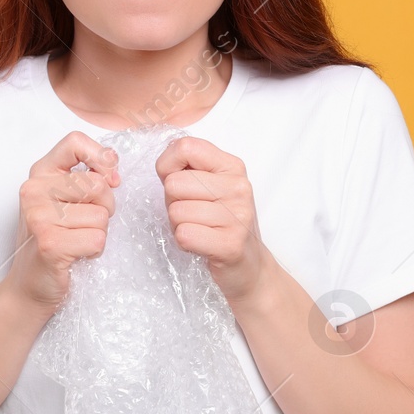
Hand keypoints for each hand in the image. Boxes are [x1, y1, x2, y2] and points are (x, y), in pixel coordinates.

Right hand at [5, 131, 119, 314]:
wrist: (29, 287)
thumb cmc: (53, 240)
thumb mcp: (64, 200)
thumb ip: (86, 177)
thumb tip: (113, 170)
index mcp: (40, 173)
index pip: (75, 142)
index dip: (101, 158)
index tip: (109, 179)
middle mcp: (34, 190)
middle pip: (98, 185)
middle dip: (104, 208)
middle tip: (84, 224)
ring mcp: (39, 216)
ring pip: (101, 216)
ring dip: (98, 233)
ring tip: (76, 241)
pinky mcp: (50, 243)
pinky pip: (97, 239)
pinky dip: (95, 251)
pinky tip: (76, 255)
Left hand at [156, 136, 269, 306]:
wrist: (249, 266)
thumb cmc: (220, 223)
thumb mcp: (210, 186)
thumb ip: (188, 168)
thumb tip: (164, 161)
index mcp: (231, 166)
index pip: (185, 147)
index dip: (167, 166)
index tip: (175, 181)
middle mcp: (238, 187)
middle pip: (174, 183)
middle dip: (173, 202)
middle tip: (192, 214)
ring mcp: (238, 216)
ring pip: (176, 211)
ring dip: (178, 225)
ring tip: (199, 229)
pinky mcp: (231, 244)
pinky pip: (184, 234)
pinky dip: (184, 242)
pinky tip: (200, 244)